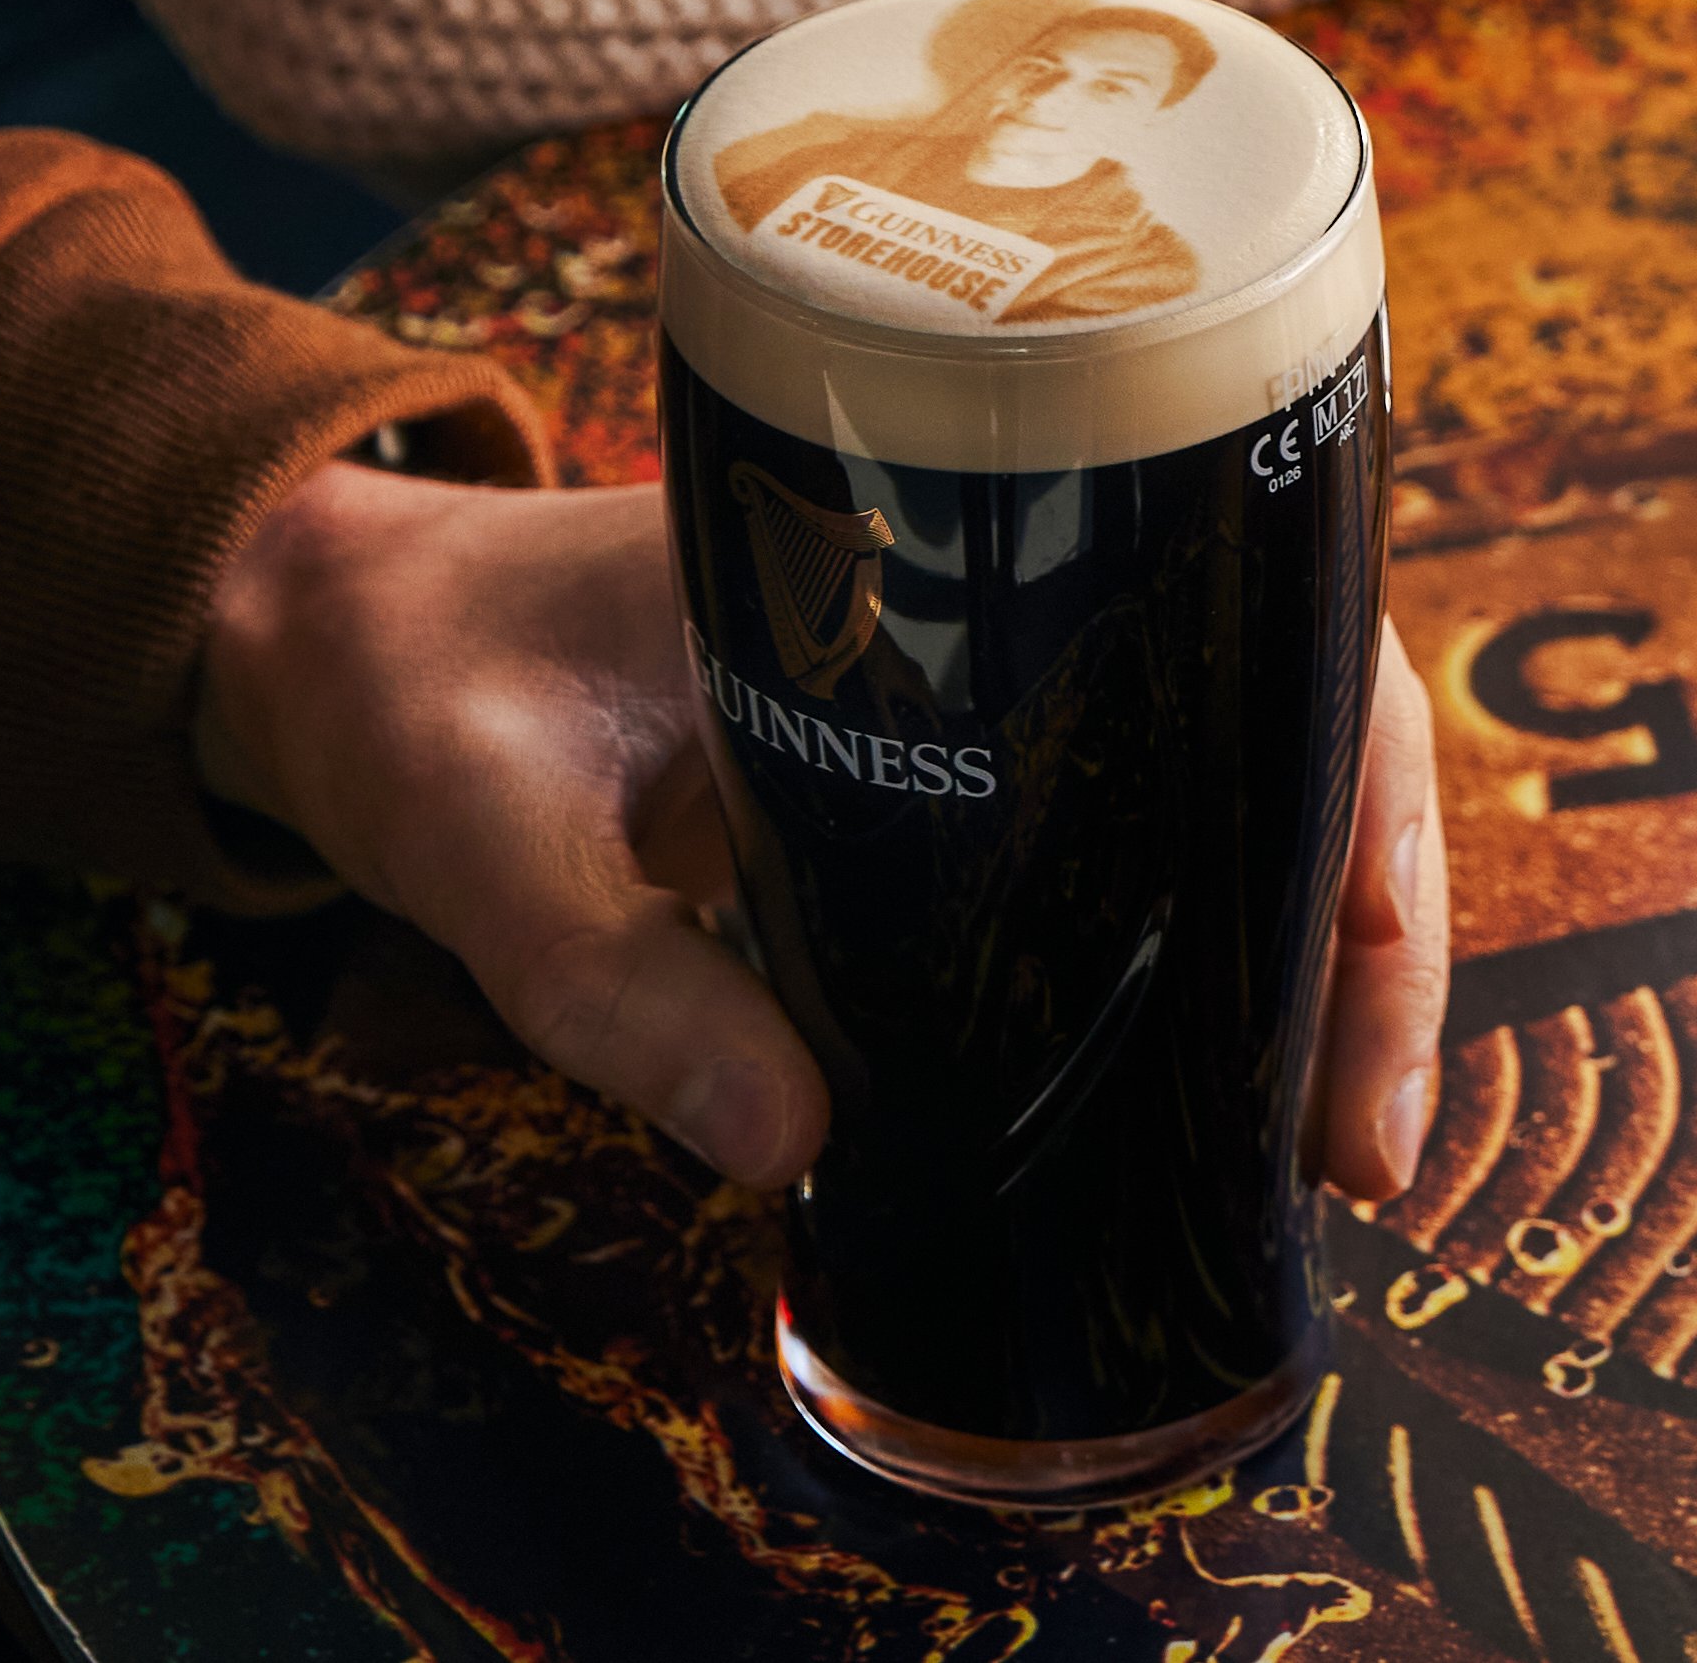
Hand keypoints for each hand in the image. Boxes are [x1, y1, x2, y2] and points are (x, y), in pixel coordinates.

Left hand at [192, 465, 1453, 1202]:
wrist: (323, 625)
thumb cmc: (411, 690)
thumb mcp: (490, 841)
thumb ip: (622, 986)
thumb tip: (798, 1147)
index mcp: (958, 543)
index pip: (1263, 637)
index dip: (1360, 825)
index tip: (1350, 1015)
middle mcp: (1016, 593)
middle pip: (1302, 728)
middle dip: (1373, 937)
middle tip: (1360, 1152)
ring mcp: (995, 679)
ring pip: (1242, 787)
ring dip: (1311, 953)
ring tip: (1323, 1149)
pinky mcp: (946, 763)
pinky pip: (1137, 834)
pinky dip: (1206, 951)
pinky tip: (1213, 1089)